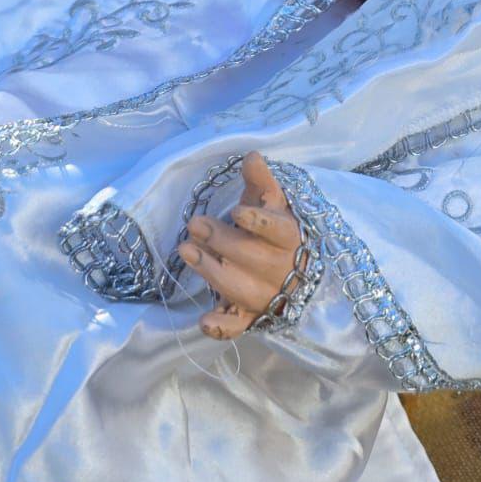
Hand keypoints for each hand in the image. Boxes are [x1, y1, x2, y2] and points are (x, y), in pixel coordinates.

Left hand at [178, 151, 302, 339]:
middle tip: (194, 225)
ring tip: (185, 251)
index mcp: (287, 237)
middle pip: (251, 256)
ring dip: (212, 271)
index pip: (276, 230)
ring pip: (239, 288)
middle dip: (221, 241)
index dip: (258, 223)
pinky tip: (203, 320)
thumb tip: (252, 155)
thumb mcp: (271, 203)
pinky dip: (221, 326)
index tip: (237, 212)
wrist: (295, 273)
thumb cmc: (276, 231)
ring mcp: (265, 296)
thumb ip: (260, 180)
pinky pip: (237, 326)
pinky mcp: (250, 317)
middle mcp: (278, 269)